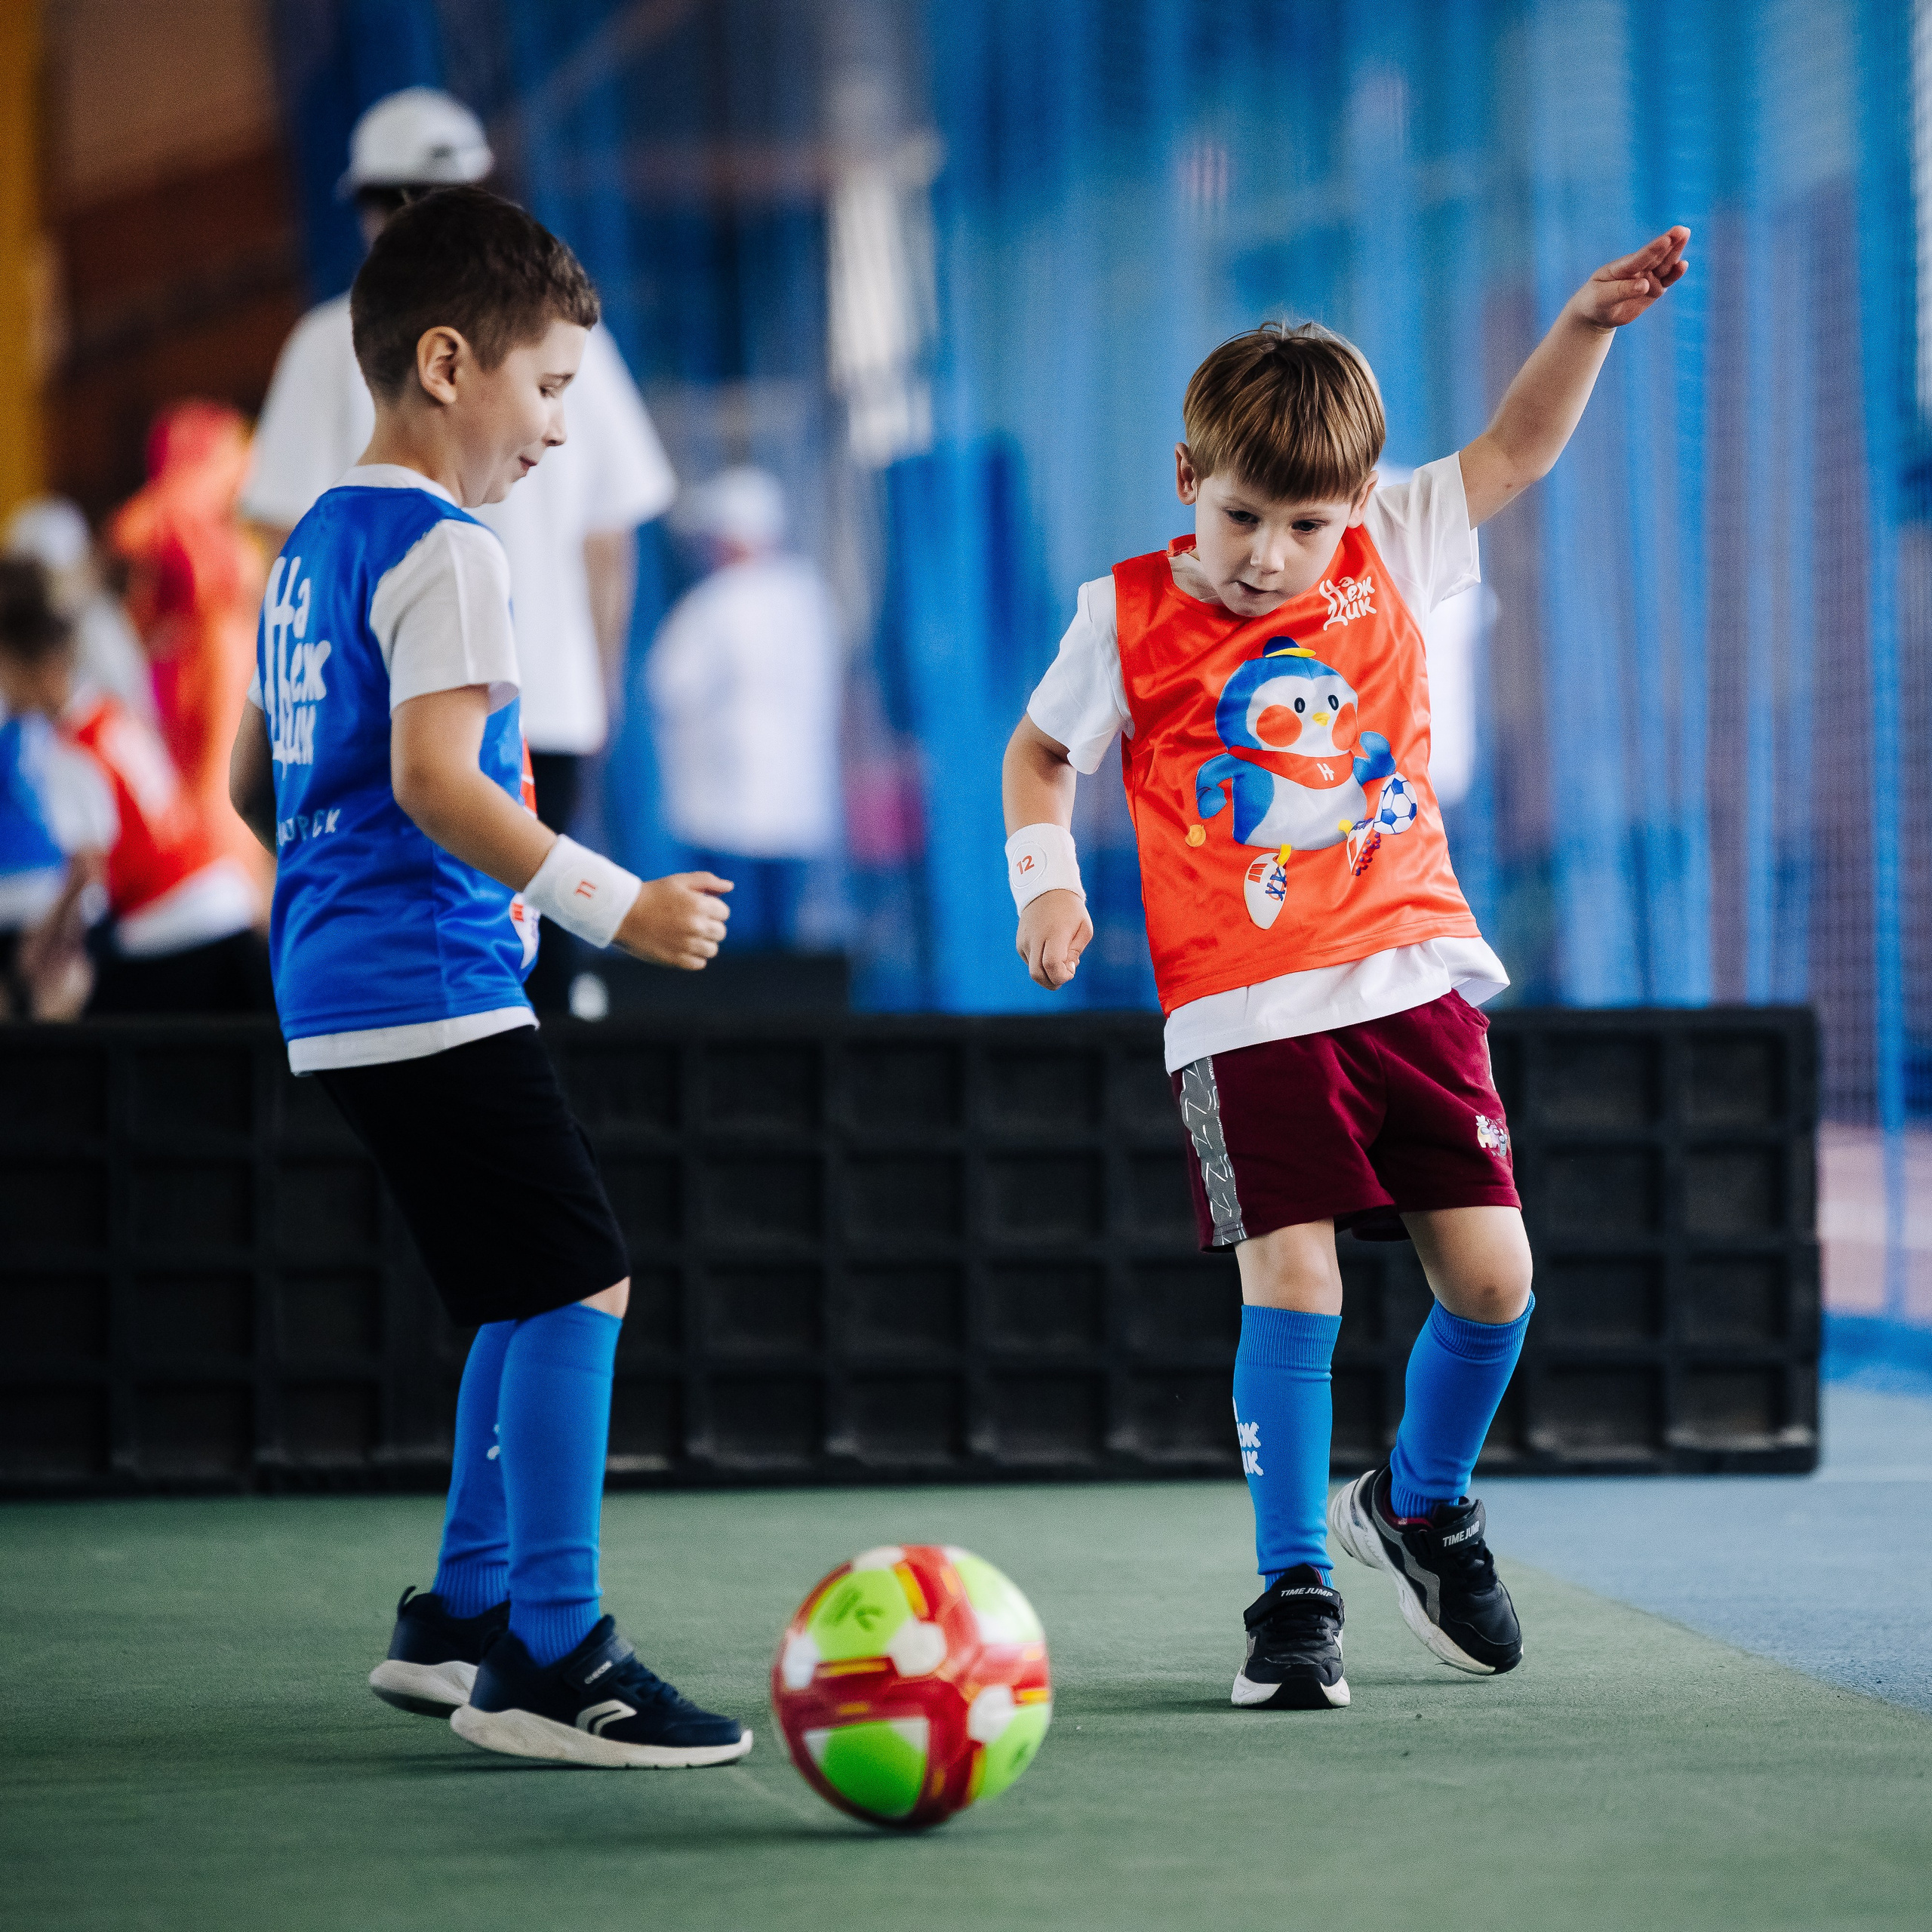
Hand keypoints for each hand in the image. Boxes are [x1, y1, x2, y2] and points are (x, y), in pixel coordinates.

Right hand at [615, 871, 731, 969]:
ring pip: (712, 950)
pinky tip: (680, 947)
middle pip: (720, 932)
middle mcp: (696, 926)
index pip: (724, 913)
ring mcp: (687, 944)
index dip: (712, 910)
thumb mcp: (679, 881)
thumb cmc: (653, 895)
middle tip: (690, 922)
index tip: (696, 908)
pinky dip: (693, 957)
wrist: (624, 914)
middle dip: (710, 927)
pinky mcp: (677, 960)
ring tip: (685, 935)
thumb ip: (707, 881)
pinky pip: (699, 963)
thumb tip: (730, 887)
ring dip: (703, 943)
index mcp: (700, 905)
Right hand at [1015, 888, 1092, 990]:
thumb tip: (1067, 970)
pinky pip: (1030, 962)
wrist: (1045, 890)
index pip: (1052, 965)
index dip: (1062, 976)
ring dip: (1048, 972)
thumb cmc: (1070, 910)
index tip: (1071, 970)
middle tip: (1065, 975)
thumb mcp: (1084, 928)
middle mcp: (1035, 938)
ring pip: (1034, 970)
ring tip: (1060, 957)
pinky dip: (1041, 964)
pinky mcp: (1020, 943)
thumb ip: (1076, 952)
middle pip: (1037, 974)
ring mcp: (1025, 941)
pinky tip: (1050, 950)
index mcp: (1054, 933)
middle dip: (1053, 983)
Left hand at [1570, 226, 1689, 329]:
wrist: (1597, 313)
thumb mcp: (1602, 298)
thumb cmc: (1595, 301)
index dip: (1653, 249)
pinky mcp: (1654, 288)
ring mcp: (1647, 277)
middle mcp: (1637, 269)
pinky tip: (1683, 265)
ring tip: (1685, 238)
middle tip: (1682, 230)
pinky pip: (1667, 280)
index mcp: (1621, 267)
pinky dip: (1675, 274)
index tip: (1665, 239)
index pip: (1640, 258)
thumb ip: (1622, 290)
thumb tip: (1645, 285)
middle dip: (1669, 243)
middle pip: (1656, 256)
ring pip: (1664, 265)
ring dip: (1675, 254)